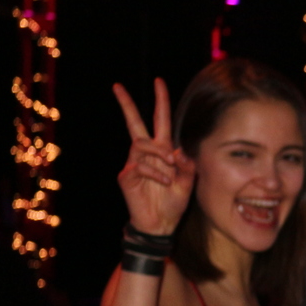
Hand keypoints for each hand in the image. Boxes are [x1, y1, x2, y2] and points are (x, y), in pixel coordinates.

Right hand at [114, 78, 193, 234]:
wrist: (161, 223)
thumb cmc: (173, 201)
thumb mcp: (188, 181)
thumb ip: (187, 165)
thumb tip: (177, 150)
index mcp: (162, 150)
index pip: (161, 121)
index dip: (161, 101)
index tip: (159, 82)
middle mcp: (146, 153)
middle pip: (134, 123)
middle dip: (126, 104)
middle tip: (117, 86)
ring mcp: (134, 163)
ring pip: (143, 145)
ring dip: (160, 156)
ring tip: (170, 172)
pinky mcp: (127, 175)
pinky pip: (140, 165)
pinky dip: (156, 173)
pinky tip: (163, 182)